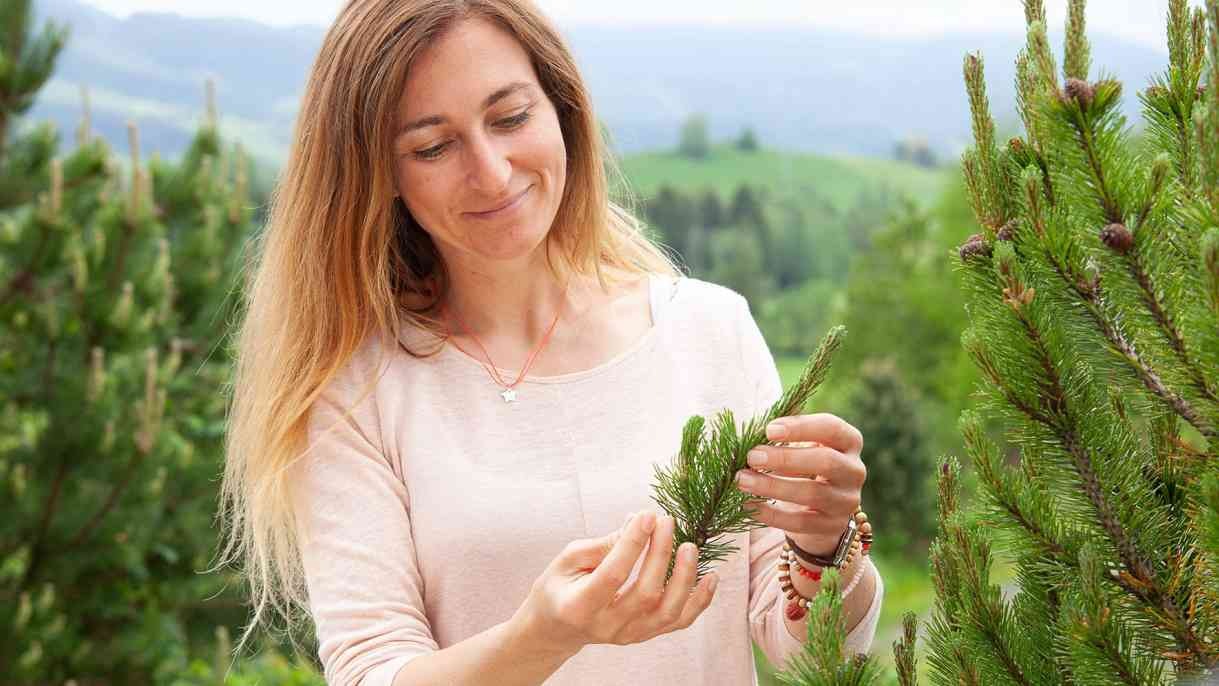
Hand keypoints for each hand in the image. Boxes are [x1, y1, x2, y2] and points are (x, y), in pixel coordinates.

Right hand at [513, 510, 718, 655]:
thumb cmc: (559, 587)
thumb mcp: (569, 560)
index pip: (613, 574)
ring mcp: (628, 635)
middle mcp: (607, 626)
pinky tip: (710, 578)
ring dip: (685, 578)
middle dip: (660, 553)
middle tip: (667, 521)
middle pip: (645, 593)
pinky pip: (678, 622)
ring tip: (691, 547)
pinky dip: (699, 601)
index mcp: (580, 606)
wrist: (557, 627)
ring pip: (667, 613)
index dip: (632, 544)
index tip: (647, 515)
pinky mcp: (644, 635)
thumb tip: (639, 522)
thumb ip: (603, 544)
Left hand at [735, 413, 865, 557]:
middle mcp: (854, 470)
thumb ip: (783, 437)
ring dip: (772, 486)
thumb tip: (751, 433)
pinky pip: (800, 522)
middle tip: (752, 457)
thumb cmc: (805, 466)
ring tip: (742, 480)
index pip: (831, 428)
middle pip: (826, 461)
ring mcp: (847, 501)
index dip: (801, 427)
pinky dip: (771, 513)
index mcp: (848, 442)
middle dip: (785, 458)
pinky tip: (748, 504)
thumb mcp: (801, 446)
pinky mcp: (832, 526)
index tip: (768, 430)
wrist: (820, 511)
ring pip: (812, 493)